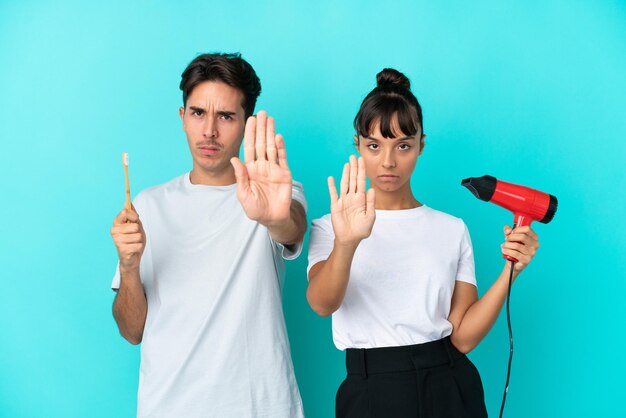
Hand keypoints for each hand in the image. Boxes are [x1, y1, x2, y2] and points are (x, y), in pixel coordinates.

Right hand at [110, 206, 145, 271]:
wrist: (132, 258)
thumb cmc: (134, 240)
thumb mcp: (135, 225)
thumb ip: (132, 214)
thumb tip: (129, 202)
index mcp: (116, 223)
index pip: (125, 212)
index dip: (134, 216)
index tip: (135, 221)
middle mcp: (114, 231)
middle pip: (135, 226)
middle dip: (139, 232)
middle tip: (134, 237)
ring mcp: (117, 241)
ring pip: (138, 236)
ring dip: (139, 241)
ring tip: (134, 243)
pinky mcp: (122, 250)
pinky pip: (138, 245)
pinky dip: (139, 247)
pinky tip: (133, 250)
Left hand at [230, 111, 291, 226]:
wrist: (272, 218)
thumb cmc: (256, 209)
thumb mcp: (244, 194)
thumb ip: (240, 177)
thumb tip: (234, 159)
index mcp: (250, 169)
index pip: (249, 147)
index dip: (249, 134)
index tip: (249, 120)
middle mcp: (262, 166)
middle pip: (260, 143)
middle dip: (260, 128)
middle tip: (261, 112)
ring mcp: (273, 168)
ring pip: (271, 147)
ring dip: (270, 133)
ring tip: (270, 118)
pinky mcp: (284, 173)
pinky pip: (282, 158)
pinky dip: (281, 147)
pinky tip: (278, 136)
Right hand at [328, 155, 375, 246]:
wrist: (350, 239)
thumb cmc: (361, 230)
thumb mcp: (370, 217)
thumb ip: (371, 203)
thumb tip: (371, 189)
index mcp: (361, 199)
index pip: (362, 181)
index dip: (361, 170)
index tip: (362, 160)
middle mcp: (352, 197)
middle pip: (353, 179)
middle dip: (354, 168)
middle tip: (353, 156)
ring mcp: (343, 201)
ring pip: (344, 184)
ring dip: (345, 174)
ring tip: (346, 163)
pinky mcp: (335, 206)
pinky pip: (333, 194)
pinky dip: (332, 186)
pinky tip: (331, 178)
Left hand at [501, 225, 539, 271]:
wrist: (513, 262)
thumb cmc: (513, 247)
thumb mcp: (510, 236)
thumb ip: (507, 230)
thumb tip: (508, 231)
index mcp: (534, 237)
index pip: (527, 229)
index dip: (517, 229)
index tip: (511, 232)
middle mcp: (535, 245)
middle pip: (522, 237)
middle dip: (511, 237)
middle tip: (506, 239)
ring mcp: (532, 253)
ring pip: (517, 245)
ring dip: (507, 245)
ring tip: (504, 245)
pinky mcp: (526, 260)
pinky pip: (515, 253)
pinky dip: (507, 251)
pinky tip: (504, 250)